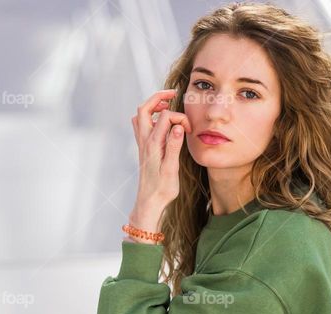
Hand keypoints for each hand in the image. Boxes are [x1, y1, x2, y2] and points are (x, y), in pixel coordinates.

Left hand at [130, 89, 191, 221]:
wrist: (149, 202)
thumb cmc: (162, 189)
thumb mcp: (172, 169)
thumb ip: (174, 146)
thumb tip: (179, 126)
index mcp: (153, 145)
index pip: (165, 117)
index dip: (180, 116)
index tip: (190, 128)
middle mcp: (144, 142)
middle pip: (144, 109)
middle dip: (159, 97)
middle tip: (174, 94)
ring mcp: (142, 144)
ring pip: (140, 116)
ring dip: (153, 106)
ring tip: (168, 104)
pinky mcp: (143, 148)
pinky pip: (141, 125)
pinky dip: (150, 117)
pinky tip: (162, 122)